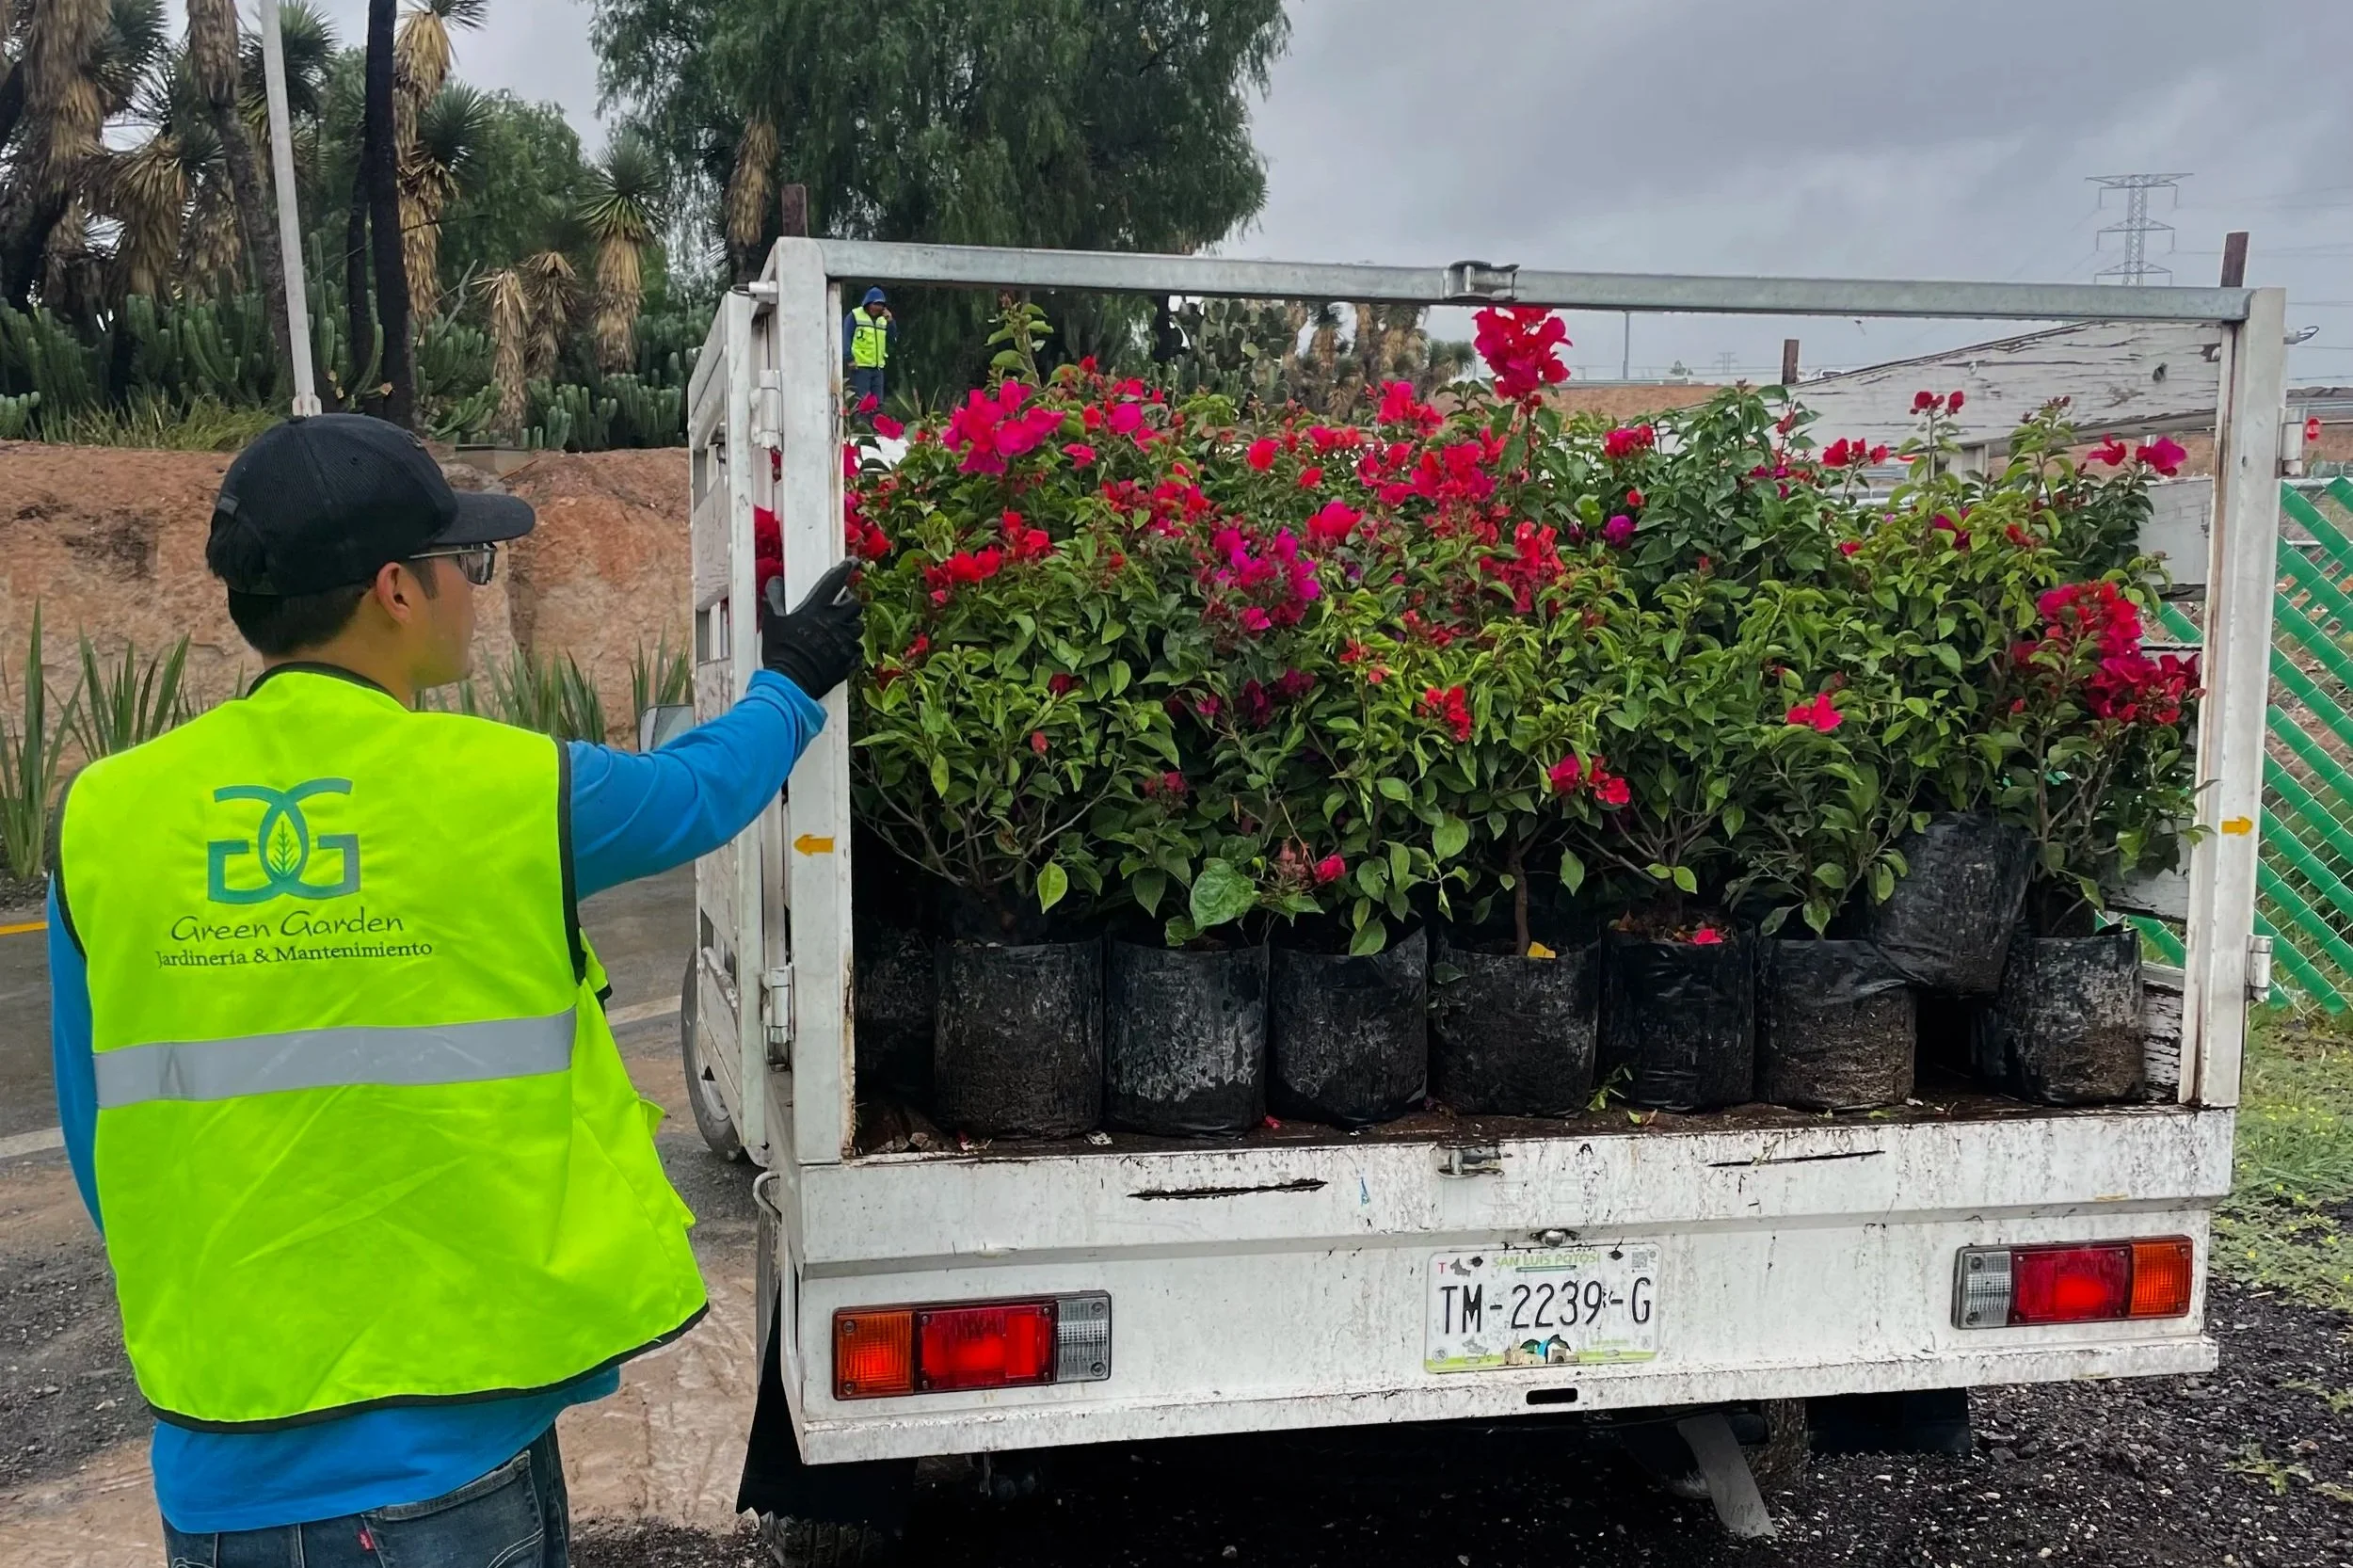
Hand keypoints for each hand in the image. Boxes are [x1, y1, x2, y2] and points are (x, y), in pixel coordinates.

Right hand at [760, 560, 864, 696]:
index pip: (835, 580)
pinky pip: (857, 648)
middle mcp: (835, 622)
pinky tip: (840, 648)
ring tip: (839, 627)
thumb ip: (774, 597)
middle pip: (854, 603)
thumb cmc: (780, 650)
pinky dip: (851, 646)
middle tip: (840, 604)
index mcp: (817, 608)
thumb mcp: (772, 621)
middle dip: (850, 601)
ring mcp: (844, 641)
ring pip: (858, 625)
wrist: (791, 682)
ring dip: (851, 623)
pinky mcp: (849, 659)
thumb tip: (775, 581)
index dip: (846, 568)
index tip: (853, 562)